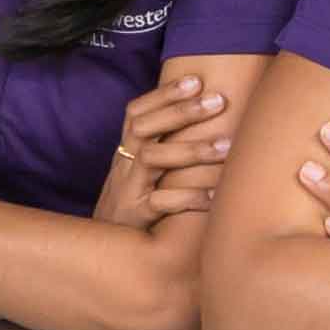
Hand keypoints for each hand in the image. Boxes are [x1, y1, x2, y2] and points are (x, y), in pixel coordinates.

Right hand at [92, 73, 234, 227]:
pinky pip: (162, 203)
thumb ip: (162, 150)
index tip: (196, 79)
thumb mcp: (138, 174)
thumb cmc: (132, 206)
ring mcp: (128, 190)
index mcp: (125, 151)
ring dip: (191, 150)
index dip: (163, 94)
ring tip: (227, 145)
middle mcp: (124, 166)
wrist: (102, 250)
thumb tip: (202, 121)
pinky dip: (190, 198)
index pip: (136, 113)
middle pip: (143, 128)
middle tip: (218, 100)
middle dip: (181, 111)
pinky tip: (217, 195)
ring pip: (152, 159)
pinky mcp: (136, 217)